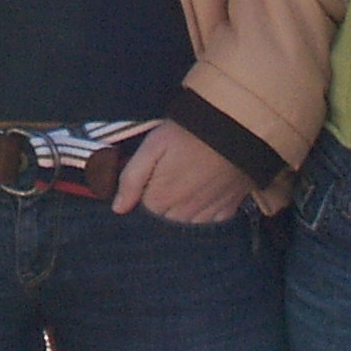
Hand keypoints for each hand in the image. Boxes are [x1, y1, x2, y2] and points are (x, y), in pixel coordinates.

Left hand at [112, 122, 250, 222]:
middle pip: (166, 218)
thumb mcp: (152, 147)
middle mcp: (183, 212)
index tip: (155, 172)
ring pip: (188, 223)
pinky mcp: (229, 208)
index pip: (146, 208)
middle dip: (165, 202)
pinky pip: (212, 221)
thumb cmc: (188, 133)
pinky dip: (208, 211)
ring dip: (185, 209)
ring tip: (190, 181)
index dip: (148, 189)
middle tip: (173, 174)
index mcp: (161, 199)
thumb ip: (131, 179)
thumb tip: (118, 208)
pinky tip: (208, 191)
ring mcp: (207, 212)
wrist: (232, 127)